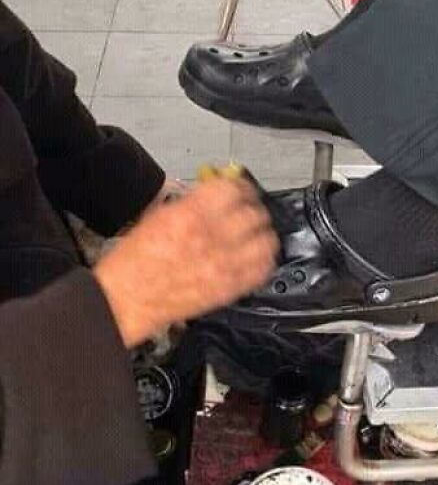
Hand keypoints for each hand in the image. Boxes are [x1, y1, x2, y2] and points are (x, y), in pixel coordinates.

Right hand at [94, 178, 278, 347]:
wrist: (126, 299)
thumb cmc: (134, 263)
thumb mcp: (157, 216)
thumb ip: (190, 203)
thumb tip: (212, 195)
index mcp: (190, 214)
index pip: (232, 189)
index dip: (240, 185)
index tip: (241, 188)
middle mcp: (210, 237)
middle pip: (253, 213)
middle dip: (253, 208)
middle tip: (250, 210)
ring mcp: (222, 265)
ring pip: (264, 241)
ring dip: (263, 234)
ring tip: (258, 233)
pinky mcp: (228, 289)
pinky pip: (261, 271)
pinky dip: (264, 260)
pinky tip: (257, 256)